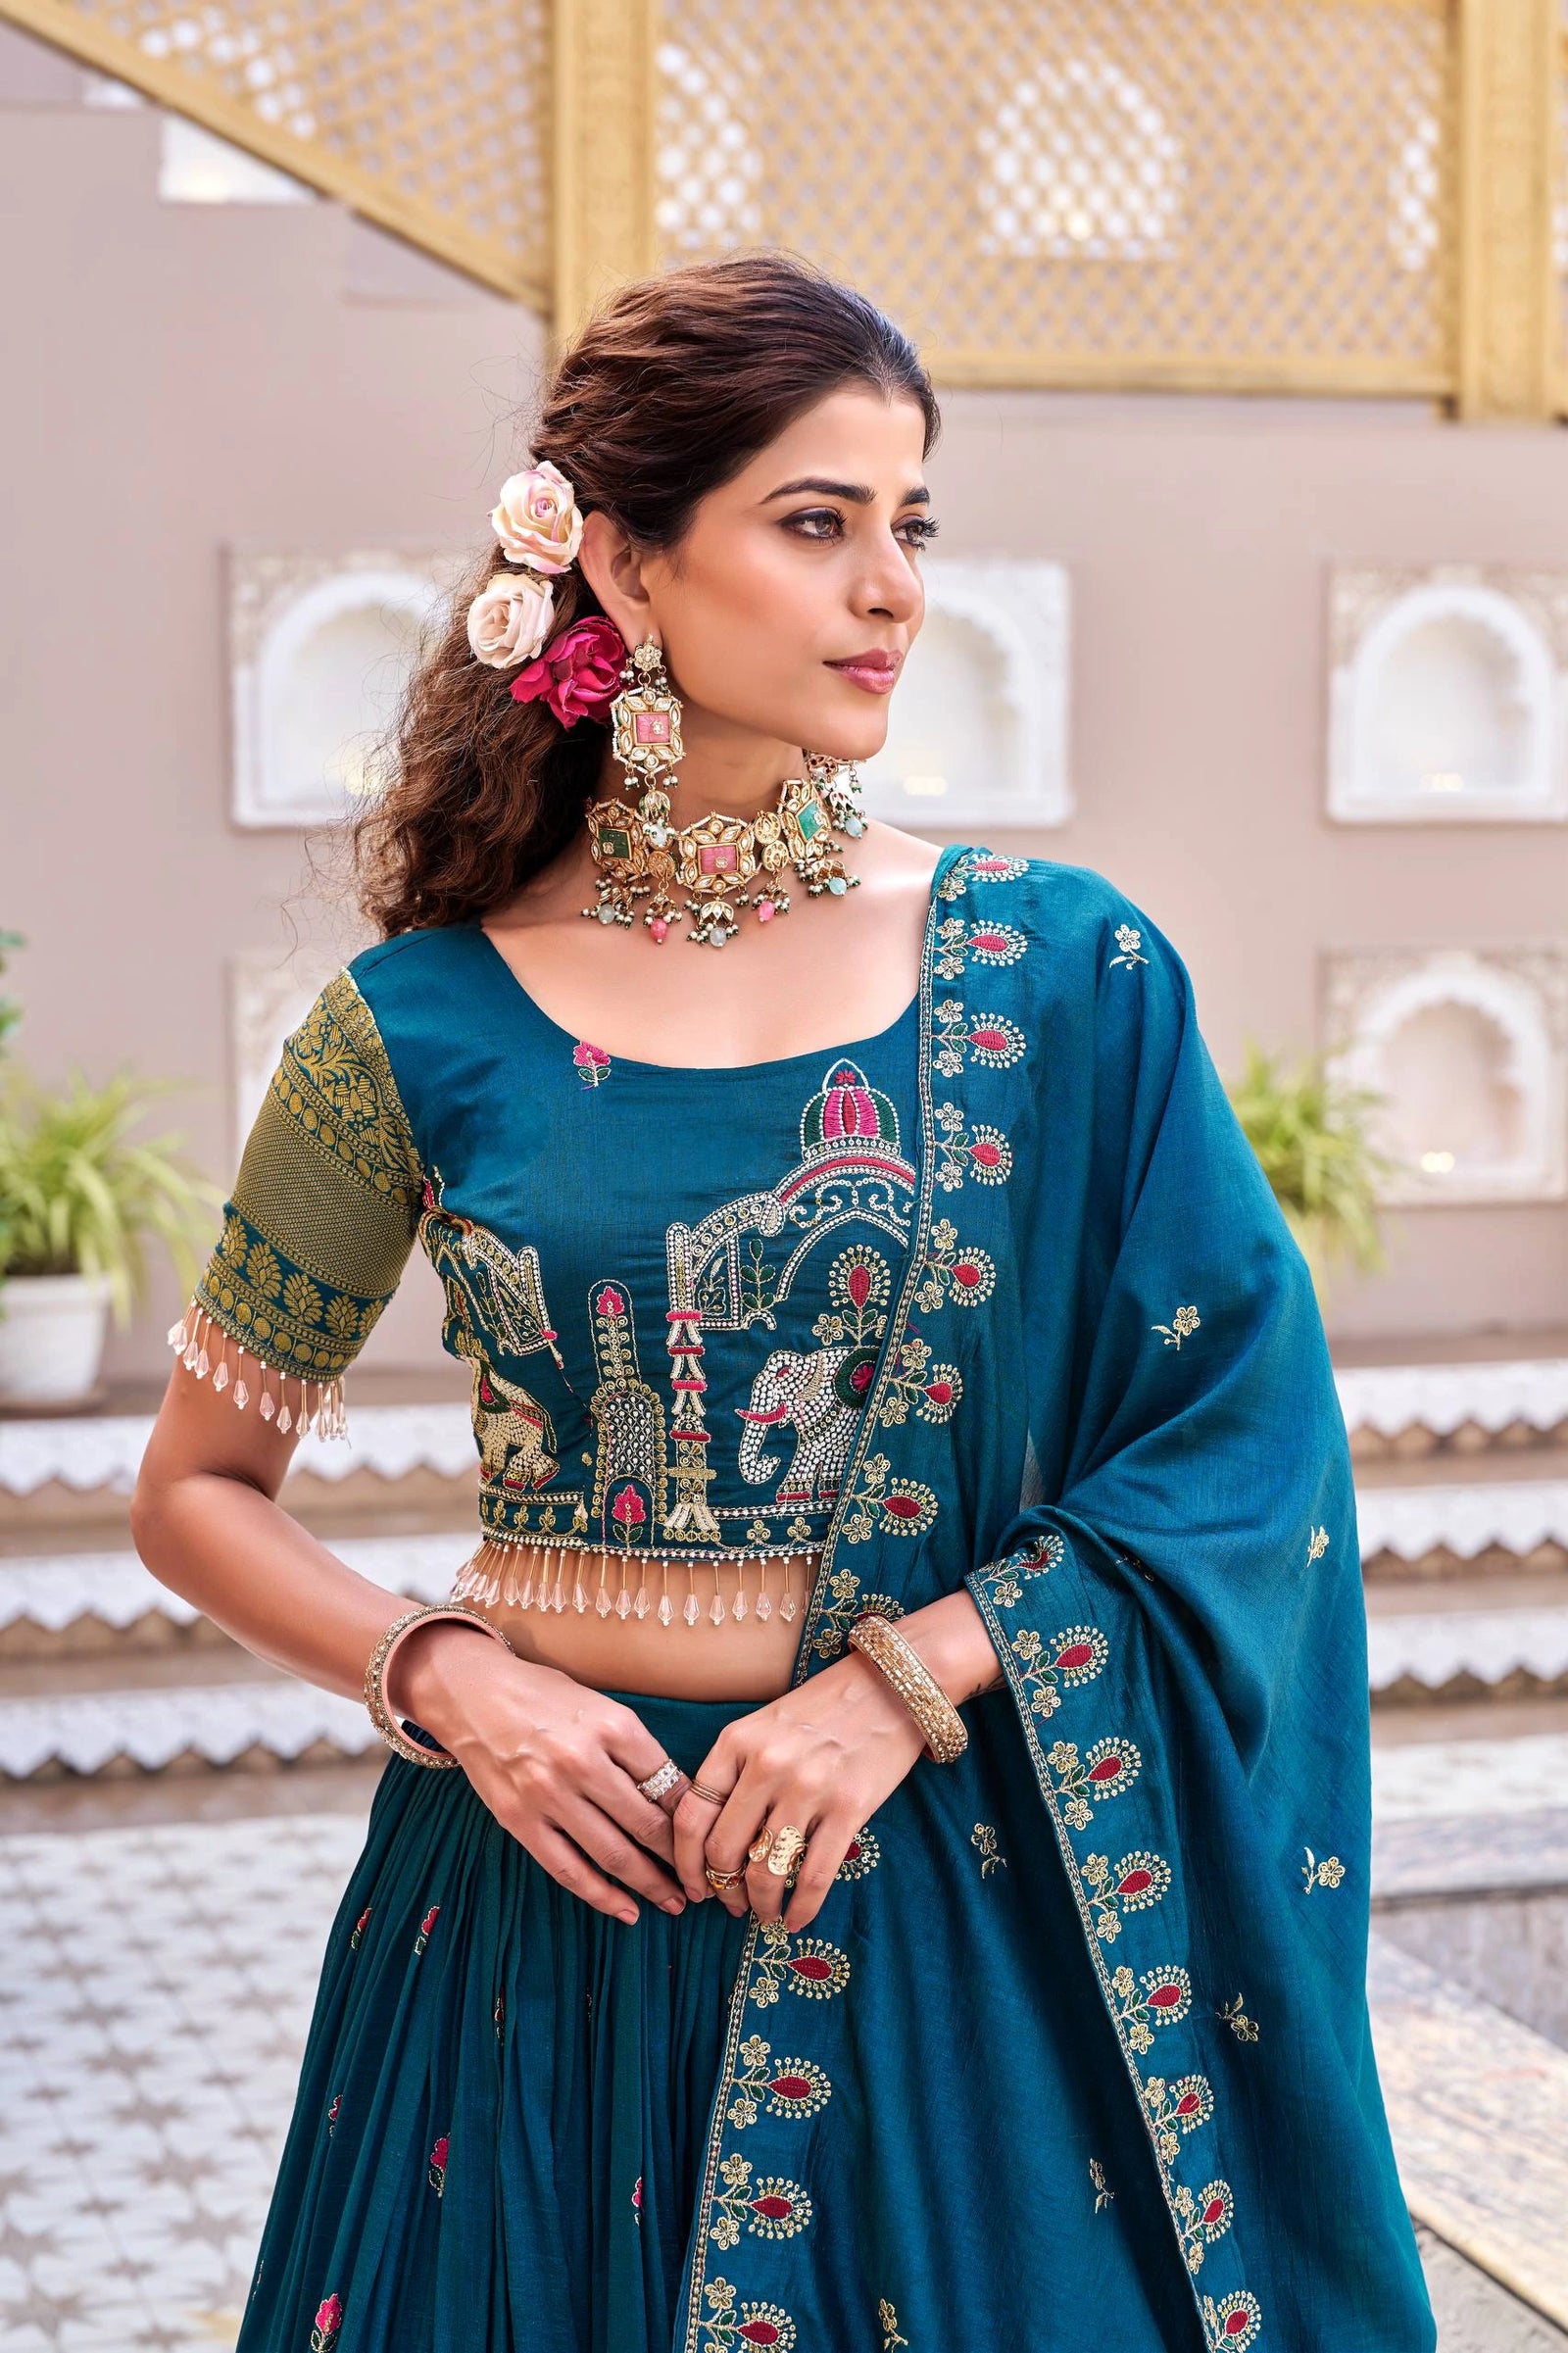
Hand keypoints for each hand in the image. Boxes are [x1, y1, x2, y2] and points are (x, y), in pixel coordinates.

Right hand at [388, 1620, 686, 1926]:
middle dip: (681, 1859)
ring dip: (649, 1885)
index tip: (709, 1836)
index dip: (695, 1817)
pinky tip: (627, 1911)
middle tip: (704, 1882)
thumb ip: (634, 1748)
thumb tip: (676, 1797)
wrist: (473, 1693)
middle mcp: (583, 1762)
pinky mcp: (520, 1821)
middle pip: (647, 1825)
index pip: (670, 1783)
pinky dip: (601, 1896)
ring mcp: (548, 1795)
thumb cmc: (545, 1696)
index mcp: (612, 1726)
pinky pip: (568, 1869)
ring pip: (613, 1855)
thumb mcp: (600, 1706)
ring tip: (674, 1902)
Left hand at [672, 1649, 926, 1931]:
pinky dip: (802, 1907)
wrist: (890, 1685)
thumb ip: (735, 1772)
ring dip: (760, 1904)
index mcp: (737, 1742)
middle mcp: (767, 1765)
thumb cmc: (822, 1709)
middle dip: (722, 1890)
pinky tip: (796, 1919)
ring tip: (764, 1913)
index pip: (691, 1815)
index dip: (686, 1863)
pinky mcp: (849, 1807)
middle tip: (731, 1904)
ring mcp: (809, 1787)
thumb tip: (712, 1841)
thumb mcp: (764, 1726)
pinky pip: (815, 1876)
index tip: (694, 1886)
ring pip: (766, 1871)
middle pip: (723, 1850)